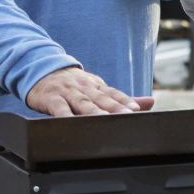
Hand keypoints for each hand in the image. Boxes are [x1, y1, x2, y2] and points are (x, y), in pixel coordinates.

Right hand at [26, 66, 140, 116]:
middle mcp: (85, 88)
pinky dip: (64, 115)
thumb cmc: (73, 85)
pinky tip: (69, 123)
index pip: (114, 94)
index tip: (137, 110)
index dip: (125, 101)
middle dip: (114, 108)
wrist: (42, 70)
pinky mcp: (51, 98)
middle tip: (127, 116)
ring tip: (104, 120)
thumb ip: (121, 98)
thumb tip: (151, 102)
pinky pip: (59, 108)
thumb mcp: (97, 88)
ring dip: (93, 111)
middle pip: (101, 99)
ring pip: (83, 103)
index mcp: (98, 86)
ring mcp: (68, 92)